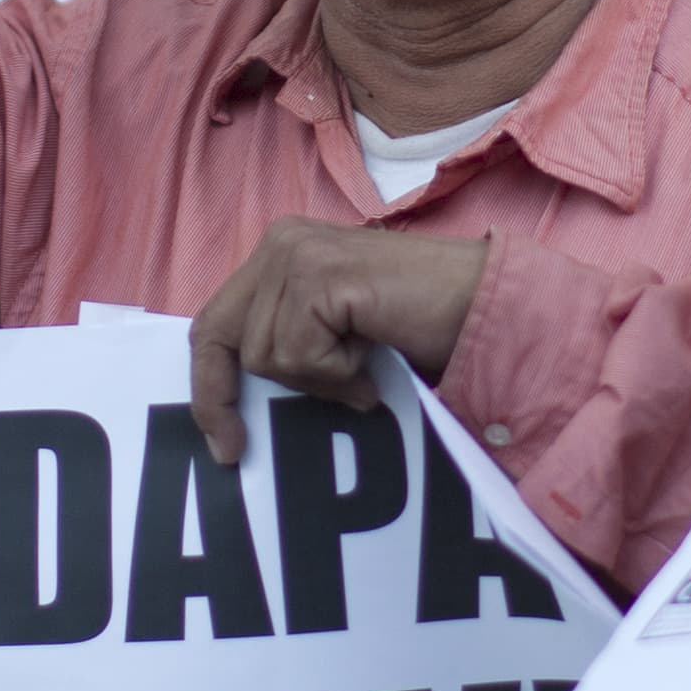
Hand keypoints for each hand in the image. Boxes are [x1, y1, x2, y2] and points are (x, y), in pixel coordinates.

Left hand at [187, 220, 490, 460]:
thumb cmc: (419, 324)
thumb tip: (240, 401)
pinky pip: (299, 356)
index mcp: (281, 251)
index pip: (215, 321)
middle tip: (237, 448)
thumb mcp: (337, 333)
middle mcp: (282, 242)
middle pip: (221, 337)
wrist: (482, 303)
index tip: (221, 439)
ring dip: (318, 380)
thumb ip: (291, 344)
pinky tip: (373, 353)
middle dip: (223, 398)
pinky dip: (338, 373)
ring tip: (363, 366)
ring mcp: (298, 255)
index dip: (208, 382)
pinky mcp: (320, 277)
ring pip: (265, 356)